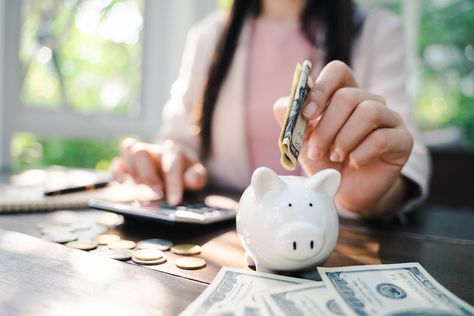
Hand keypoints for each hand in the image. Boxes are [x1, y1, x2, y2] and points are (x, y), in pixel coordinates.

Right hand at [111, 138, 206, 204]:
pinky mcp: (129, 164)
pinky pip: (118, 161)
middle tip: (156, 193)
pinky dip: (117, 172)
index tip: (174, 202)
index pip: (172, 164)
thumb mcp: (197, 176)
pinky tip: (122, 183)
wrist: (177, 166)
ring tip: (139, 186)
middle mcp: (155, 151)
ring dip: (131, 169)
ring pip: (128, 150)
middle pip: (142, 152)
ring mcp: (142, 155)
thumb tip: (190, 178)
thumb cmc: (186, 173)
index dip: (173, 183)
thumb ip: (197, 177)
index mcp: (174, 153)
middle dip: (147, 174)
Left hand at [274, 61, 412, 216]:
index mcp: (344, 94)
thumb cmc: (324, 160)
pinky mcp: (402, 140)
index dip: (321, 89)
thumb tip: (287, 104)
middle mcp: (369, 101)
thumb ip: (291, 118)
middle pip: (348, 96)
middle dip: (326, 127)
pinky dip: (360, 153)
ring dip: (344, 139)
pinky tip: (354, 163)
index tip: (307, 114)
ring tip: (335, 156)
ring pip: (368, 112)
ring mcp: (389, 118)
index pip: (338, 71)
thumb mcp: (301, 139)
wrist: (345, 191)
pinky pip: (381, 138)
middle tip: (316, 150)